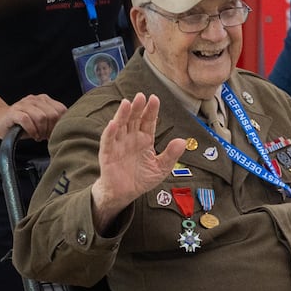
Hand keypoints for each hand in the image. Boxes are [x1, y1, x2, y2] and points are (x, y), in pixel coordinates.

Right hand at [0, 93, 66, 141]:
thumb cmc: (23, 124)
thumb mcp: (41, 122)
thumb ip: (53, 122)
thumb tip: (66, 131)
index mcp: (44, 100)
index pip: (61, 110)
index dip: (60, 124)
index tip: (54, 133)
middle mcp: (34, 99)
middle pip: (52, 114)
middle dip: (50, 129)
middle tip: (45, 136)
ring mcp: (23, 104)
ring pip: (41, 117)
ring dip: (41, 131)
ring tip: (38, 136)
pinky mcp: (13, 112)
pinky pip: (26, 120)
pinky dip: (31, 130)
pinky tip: (32, 135)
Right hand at [90, 93, 185, 228]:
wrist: (125, 193)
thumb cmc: (141, 178)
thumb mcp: (160, 168)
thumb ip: (171, 155)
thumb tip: (182, 141)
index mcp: (144, 139)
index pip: (148, 121)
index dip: (151, 110)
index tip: (155, 99)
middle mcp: (131, 138)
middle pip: (134, 119)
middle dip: (137, 108)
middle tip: (141, 96)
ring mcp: (119, 144)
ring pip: (120, 125)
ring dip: (122, 114)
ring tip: (126, 103)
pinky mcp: (108, 154)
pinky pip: (108, 141)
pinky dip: (110, 132)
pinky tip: (113, 124)